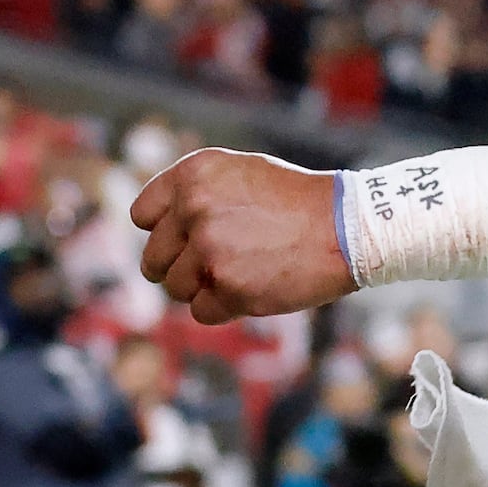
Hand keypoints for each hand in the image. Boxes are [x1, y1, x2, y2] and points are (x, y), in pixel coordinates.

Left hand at [130, 148, 353, 322]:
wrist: (345, 226)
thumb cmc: (295, 201)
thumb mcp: (240, 174)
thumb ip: (193, 194)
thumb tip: (151, 227)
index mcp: (195, 174)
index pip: (142, 215)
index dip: (163, 231)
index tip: (186, 237)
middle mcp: (194, 208)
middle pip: (153, 259)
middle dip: (180, 267)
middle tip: (216, 263)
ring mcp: (209, 248)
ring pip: (175, 289)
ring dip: (203, 288)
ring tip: (244, 270)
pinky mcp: (226, 286)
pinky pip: (201, 312)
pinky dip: (225, 307)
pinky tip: (255, 285)